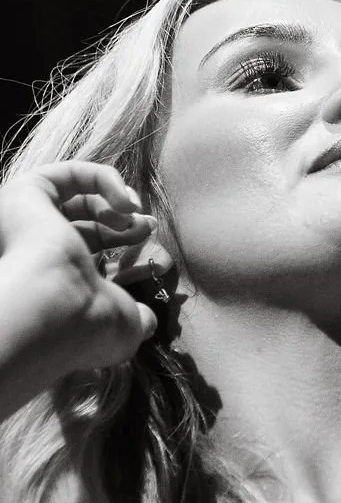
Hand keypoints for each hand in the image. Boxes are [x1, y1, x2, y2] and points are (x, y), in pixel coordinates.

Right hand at [0, 159, 162, 386]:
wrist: (46, 309)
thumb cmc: (83, 324)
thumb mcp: (121, 328)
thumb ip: (136, 320)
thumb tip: (148, 321)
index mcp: (48, 285)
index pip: (86, 258)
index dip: (123, 250)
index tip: (155, 252)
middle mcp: (30, 254)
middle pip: (82, 224)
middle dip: (123, 224)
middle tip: (148, 227)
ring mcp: (22, 223)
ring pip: (74, 196)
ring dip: (115, 200)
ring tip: (135, 213)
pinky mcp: (23, 195)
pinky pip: (70, 173)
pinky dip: (105, 180)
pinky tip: (126, 203)